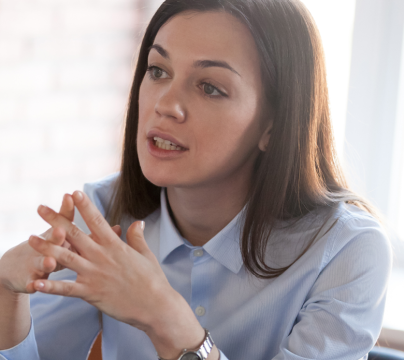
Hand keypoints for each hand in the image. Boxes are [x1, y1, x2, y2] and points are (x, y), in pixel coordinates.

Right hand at [0, 194, 74, 293]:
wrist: (14, 267)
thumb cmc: (49, 247)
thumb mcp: (61, 234)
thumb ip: (76, 221)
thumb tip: (106, 217)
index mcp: (59, 236)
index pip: (63, 220)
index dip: (66, 209)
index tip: (70, 196)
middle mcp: (47, 247)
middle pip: (53, 241)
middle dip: (56, 235)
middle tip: (61, 230)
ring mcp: (36, 264)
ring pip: (43, 262)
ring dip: (46, 261)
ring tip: (49, 261)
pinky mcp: (28, 280)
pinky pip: (32, 284)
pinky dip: (34, 285)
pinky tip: (33, 286)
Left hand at [28, 191, 211, 358]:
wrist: (155, 305)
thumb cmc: (153, 279)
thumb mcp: (146, 254)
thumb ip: (137, 236)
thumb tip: (138, 222)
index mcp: (115, 245)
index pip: (97, 221)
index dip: (84, 206)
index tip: (74, 193)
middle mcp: (102, 256)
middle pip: (74, 234)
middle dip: (56, 220)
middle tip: (41, 209)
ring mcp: (95, 274)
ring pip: (65, 257)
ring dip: (47, 247)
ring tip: (30, 238)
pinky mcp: (91, 292)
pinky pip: (66, 289)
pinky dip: (50, 286)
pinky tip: (35, 283)